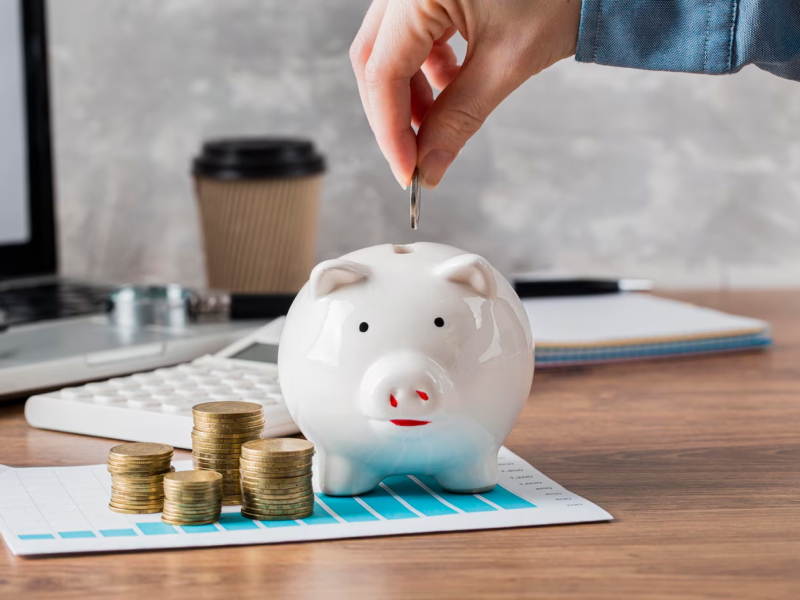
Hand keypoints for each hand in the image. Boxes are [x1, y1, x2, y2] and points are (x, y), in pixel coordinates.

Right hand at [350, 0, 581, 188]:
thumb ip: (459, 118)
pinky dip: (426, 69)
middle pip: (375, 59)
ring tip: (441, 123)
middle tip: (416, 157)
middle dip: (394, 114)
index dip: (391, 130)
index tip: (408, 171)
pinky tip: (451, 87)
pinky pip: (412, 36)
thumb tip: (428, 168)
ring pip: (390, 50)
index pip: (382, 71)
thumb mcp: (507, 62)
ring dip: (410, 94)